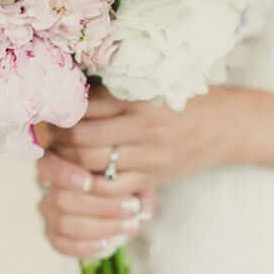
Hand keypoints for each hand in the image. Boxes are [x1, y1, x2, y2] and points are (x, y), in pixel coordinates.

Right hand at [35, 151, 155, 258]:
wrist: (120, 187)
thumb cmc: (120, 169)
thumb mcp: (127, 165)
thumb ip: (130, 174)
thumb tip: (141, 204)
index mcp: (56, 157)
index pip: (48, 165)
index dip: (65, 175)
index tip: (90, 182)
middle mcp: (46, 184)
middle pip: (62, 200)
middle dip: (100, 206)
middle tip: (132, 207)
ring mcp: (47, 210)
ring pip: (64, 224)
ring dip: (100, 227)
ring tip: (129, 225)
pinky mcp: (52, 232)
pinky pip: (61, 244)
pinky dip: (84, 247)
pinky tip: (107, 243)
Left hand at [43, 85, 241, 195]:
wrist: (228, 127)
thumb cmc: (188, 99)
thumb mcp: (156, 84)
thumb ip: (119, 87)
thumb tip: (73, 87)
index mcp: (144, 99)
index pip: (88, 104)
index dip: (64, 106)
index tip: (52, 104)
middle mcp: (145, 129)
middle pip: (83, 135)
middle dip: (58, 135)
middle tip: (46, 130)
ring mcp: (148, 158)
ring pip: (91, 163)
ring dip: (67, 160)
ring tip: (57, 151)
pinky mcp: (151, 180)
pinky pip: (110, 189)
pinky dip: (88, 186)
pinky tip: (78, 176)